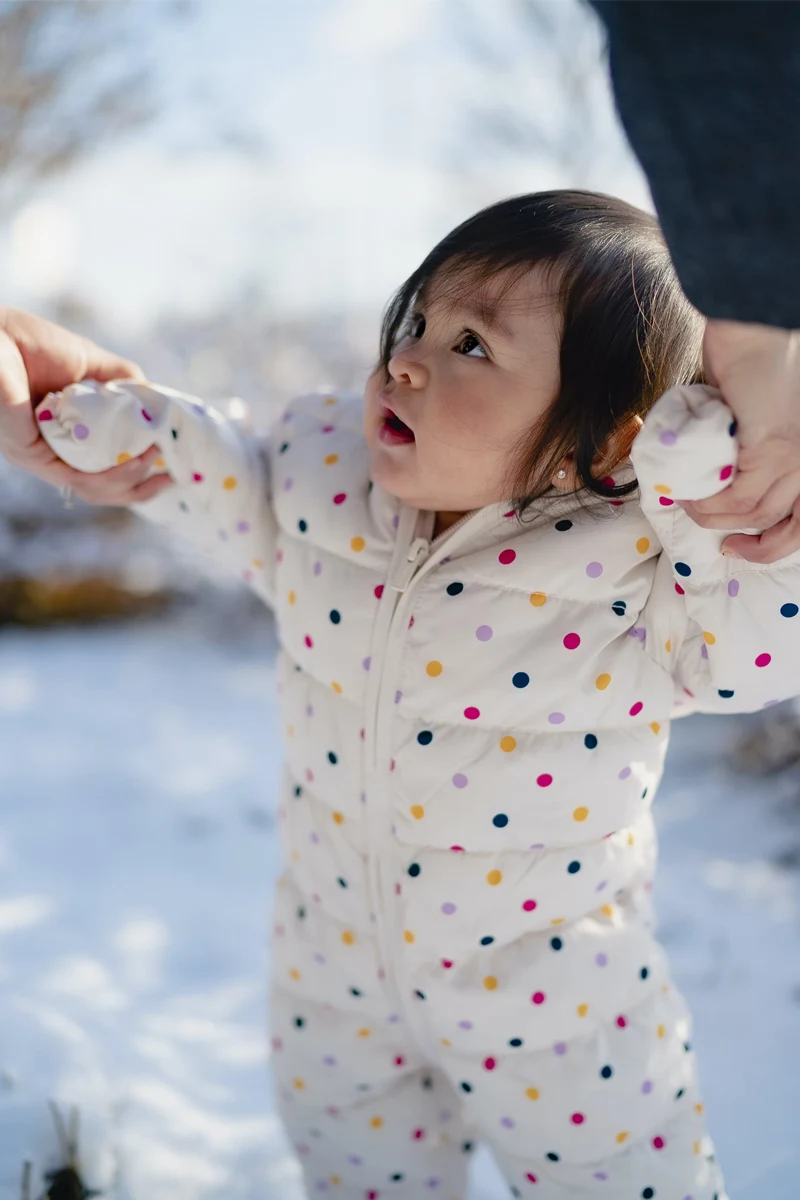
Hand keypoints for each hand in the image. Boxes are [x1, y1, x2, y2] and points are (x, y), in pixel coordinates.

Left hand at [0, 306, 172, 502]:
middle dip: (140, 489)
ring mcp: (39, 457)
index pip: (102, 470)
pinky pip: (78, 478)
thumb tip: (156, 398)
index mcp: (63, 436)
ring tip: (156, 462)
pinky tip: (139, 459)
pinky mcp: (31, 454)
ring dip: (131, 481)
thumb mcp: (89, 360)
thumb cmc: (31, 341)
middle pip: (101, 490)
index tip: (169, 468)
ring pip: (93, 489)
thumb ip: (121, 379)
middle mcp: (50, 453)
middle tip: (171, 477)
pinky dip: (113, 473)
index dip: (137, 475)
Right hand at [678, 318, 799, 561]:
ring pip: (755, 513)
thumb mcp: (754, 415)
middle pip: (786, 527)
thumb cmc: (751, 358)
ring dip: (715, 518)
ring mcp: (796, 453)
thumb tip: (715, 476)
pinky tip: (687, 495)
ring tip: (687, 505)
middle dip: (751, 546)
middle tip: (719, 544)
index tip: (738, 545)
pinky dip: (707, 502)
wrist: (750, 324)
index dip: (775, 544)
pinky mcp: (771, 445)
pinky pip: (736, 494)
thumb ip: (744, 447)